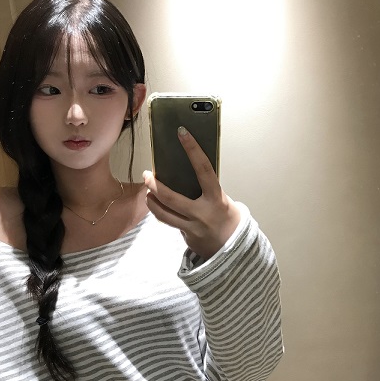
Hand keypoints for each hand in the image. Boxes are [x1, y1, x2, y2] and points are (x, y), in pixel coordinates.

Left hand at [143, 126, 240, 259]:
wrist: (233, 247)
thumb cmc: (226, 216)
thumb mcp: (221, 199)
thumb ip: (205, 188)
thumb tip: (186, 168)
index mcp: (216, 198)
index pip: (204, 169)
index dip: (193, 150)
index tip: (182, 133)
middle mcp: (203, 213)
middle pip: (170, 198)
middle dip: (153, 185)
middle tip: (146, 175)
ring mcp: (193, 227)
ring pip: (163, 213)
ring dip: (151, 201)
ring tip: (147, 192)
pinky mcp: (186, 236)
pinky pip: (168, 222)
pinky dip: (160, 213)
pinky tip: (157, 206)